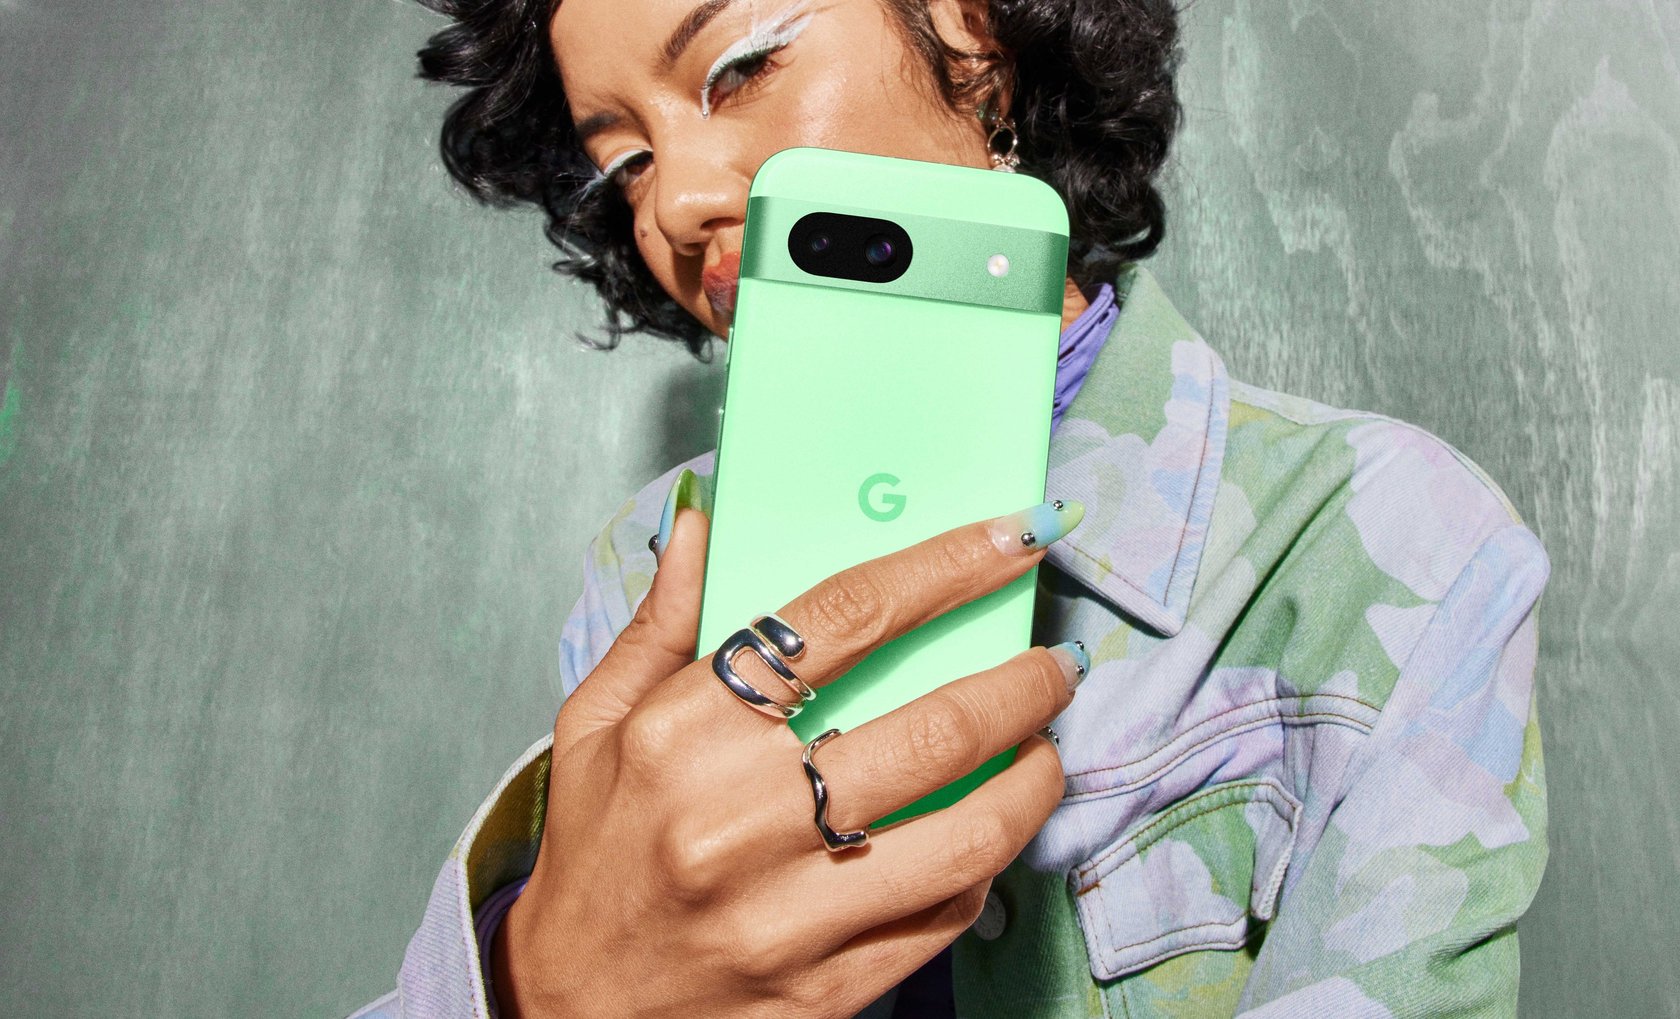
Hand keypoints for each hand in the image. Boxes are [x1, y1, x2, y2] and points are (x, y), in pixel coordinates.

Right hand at [492, 498, 1085, 1017]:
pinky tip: (987, 833)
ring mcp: (790, 914)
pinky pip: (944, 916)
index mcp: (685, 736)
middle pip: (933, 728)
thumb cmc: (593, 859)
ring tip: (1045, 748)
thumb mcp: (594, 727)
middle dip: (1024, 684)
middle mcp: (740, 821)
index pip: (845, 618)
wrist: (571, 1011)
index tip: (1011, 537)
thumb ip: (657, 625)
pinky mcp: (828, 987)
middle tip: (1057, 663)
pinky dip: (985, 865)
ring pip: (966, 835)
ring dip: (1034, 781)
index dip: (946, 566)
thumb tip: (702, 528)